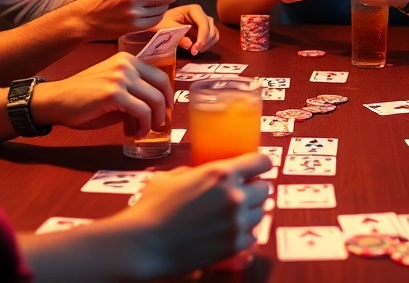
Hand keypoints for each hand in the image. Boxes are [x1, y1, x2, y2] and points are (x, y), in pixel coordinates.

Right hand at [31, 53, 170, 135]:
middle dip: (164, 108)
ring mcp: (120, 77)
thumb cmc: (83, 97)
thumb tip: (155, 107)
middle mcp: (126, 64)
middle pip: (161, 86)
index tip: (166, 109)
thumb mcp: (113, 87)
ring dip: (154, 120)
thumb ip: (133, 91)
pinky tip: (136, 132)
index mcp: (127, 59)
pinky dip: (143, 125)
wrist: (56, 100)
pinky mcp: (113, 94)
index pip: (159, 74)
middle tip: (159, 123)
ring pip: (154, 100)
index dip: (167, 94)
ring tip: (145, 130)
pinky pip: (141, 111)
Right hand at [95, 153, 271, 278]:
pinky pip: (252, 236)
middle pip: (265, 188)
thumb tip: (201, 174)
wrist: (143, 243)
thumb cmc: (151, 208)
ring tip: (232, 215)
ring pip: (261, 213)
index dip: (260, 164)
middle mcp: (234, 196)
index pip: (261, 162)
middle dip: (255, 189)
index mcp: (221, 173)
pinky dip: (244, 233)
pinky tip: (228, 231)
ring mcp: (236, 222)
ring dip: (250, 212)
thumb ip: (194, 173)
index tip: (257, 169)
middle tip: (242, 193)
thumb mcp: (171, 177)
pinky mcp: (233, 245)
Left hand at [156, 4, 218, 54]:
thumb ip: (178, 36)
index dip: (202, 37)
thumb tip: (190, 45)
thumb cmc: (161, 22)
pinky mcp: (203, 28)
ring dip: (207, 44)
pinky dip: (207, 44)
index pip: (203, 23)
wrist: (159, 23)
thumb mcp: (166, 28)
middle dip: (204, 41)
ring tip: (195, 51)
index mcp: (193, 9)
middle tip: (194, 52)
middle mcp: (201, 13)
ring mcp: (203, 21)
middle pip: (211, 28)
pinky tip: (197, 49)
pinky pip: (211, 37)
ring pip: (213, 33)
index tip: (195, 49)